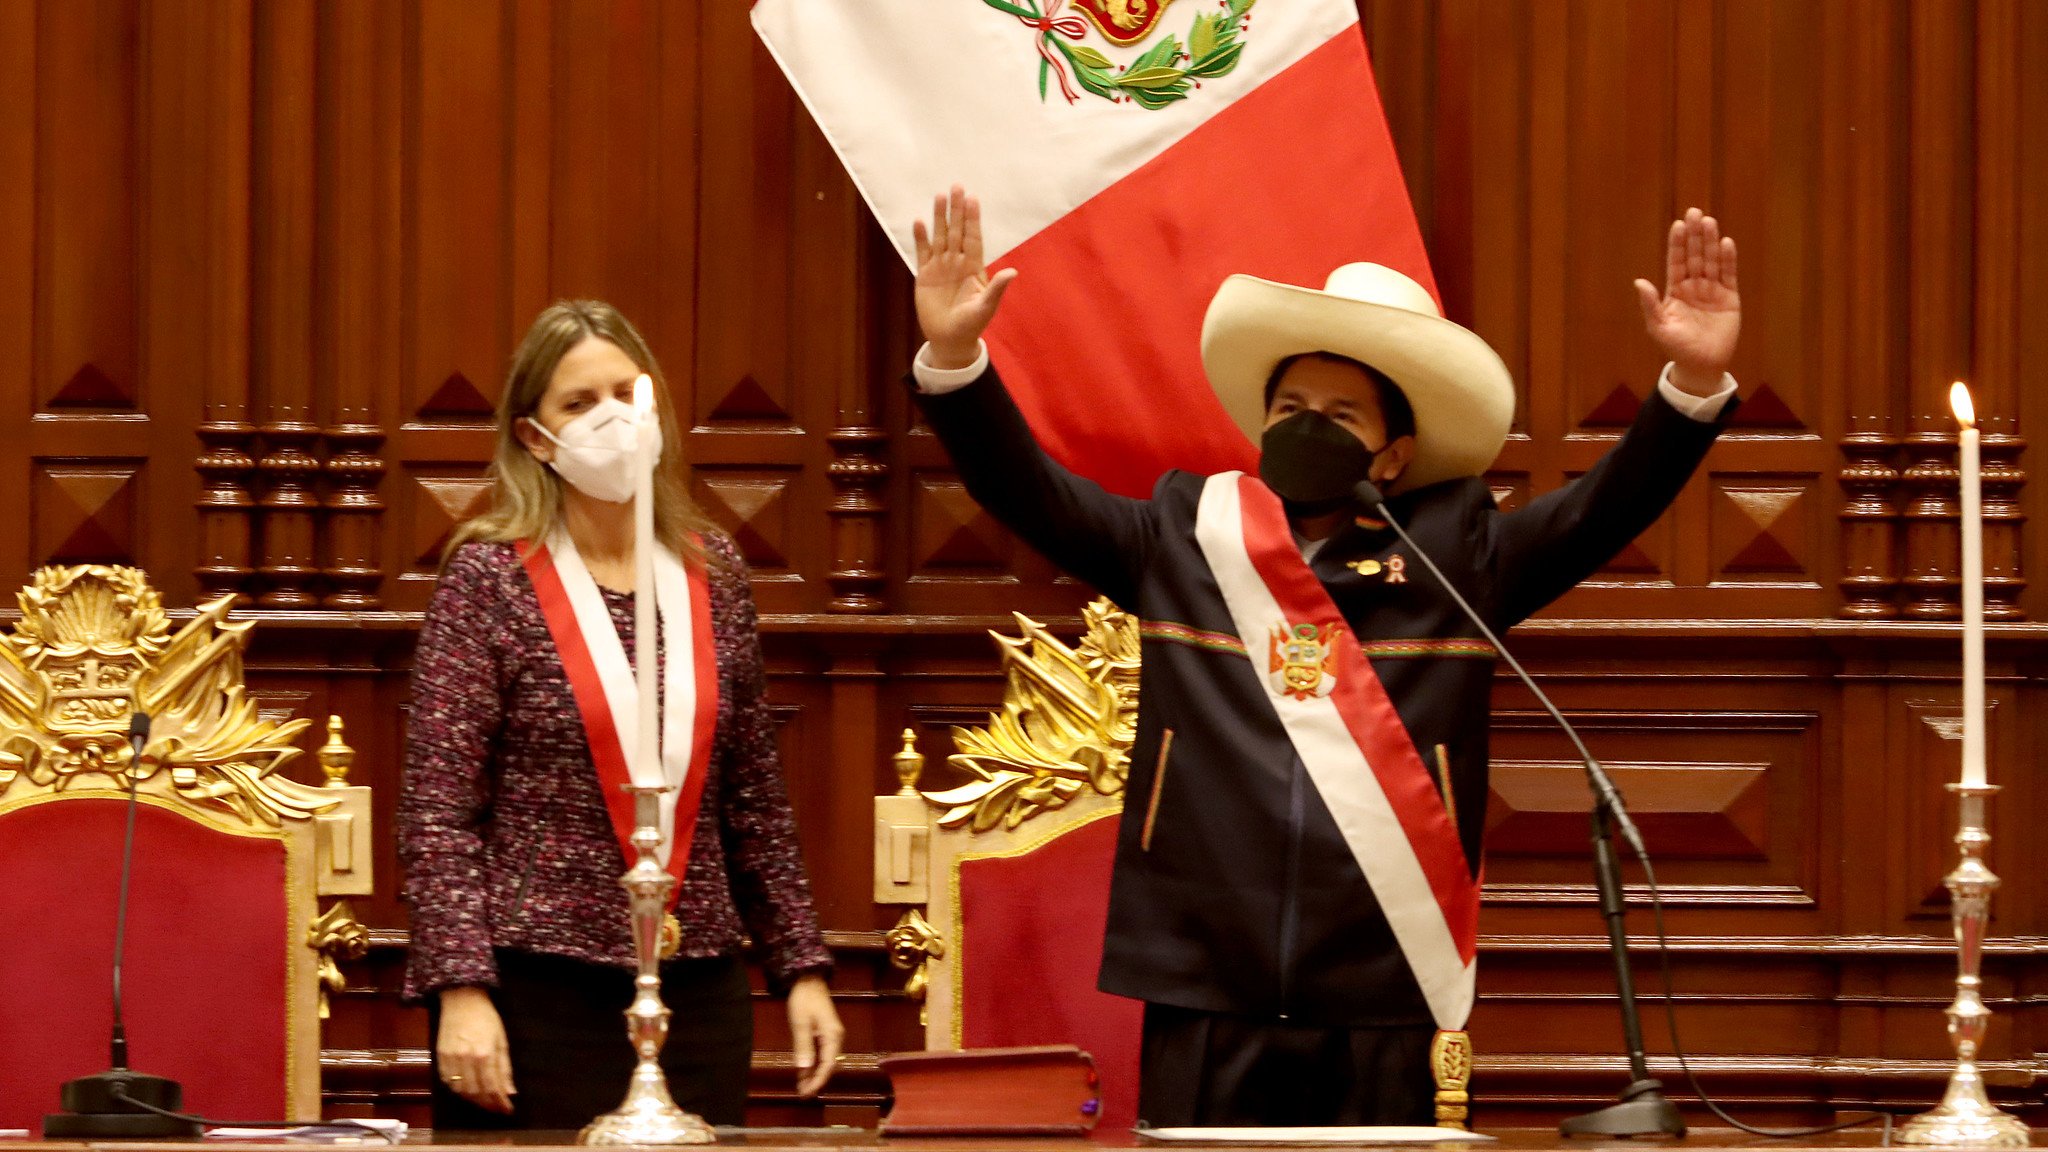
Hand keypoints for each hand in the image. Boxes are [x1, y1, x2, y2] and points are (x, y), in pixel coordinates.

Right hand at [436, 986, 515, 1114]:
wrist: (462, 1000)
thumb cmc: (486, 1018)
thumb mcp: (501, 1040)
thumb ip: (505, 1068)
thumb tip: (510, 1092)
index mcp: (485, 1054)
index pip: (493, 1087)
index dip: (501, 1102)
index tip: (508, 1110)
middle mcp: (466, 1059)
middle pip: (476, 1093)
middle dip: (488, 1104)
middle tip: (497, 1108)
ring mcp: (451, 1059)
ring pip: (461, 1091)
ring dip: (474, 1100)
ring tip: (484, 1101)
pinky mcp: (440, 1057)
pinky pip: (447, 1082)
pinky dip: (458, 1090)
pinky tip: (468, 1090)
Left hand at [786, 974, 843, 1097]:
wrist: (809, 979)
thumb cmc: (804, 1000)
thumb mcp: (801, 1023)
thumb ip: (803, 1046)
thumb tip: (804, 1069)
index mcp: (832, 1036)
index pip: (828, 1065)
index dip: (818, 1081)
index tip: (807, 1093)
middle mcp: (835, 1038)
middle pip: (828, 1065)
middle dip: (816, 1081)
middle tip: (802, 1095)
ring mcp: (831, 1036)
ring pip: (824, 1061)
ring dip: (814, 1074)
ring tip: (802, 1088)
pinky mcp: (825, 1033)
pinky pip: (821, 1054)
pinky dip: (813, 1064)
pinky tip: (804, 1072)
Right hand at [913, 185, 1017, 369]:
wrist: (949, 340)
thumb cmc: (971, 325)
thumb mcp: (986, 307)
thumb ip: (997, 289)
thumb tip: (1013, 271)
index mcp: (973, 267)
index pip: (973, 238)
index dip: (973, 219)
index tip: (973, 199)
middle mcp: (957, 262)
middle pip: (957, 231)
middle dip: (957, 210)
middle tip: (956, 186)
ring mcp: (941, 267)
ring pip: (940, 236)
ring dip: (939, 218)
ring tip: (938, 196)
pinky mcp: (925, 275)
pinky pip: (922, 252)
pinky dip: (920, 238)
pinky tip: (919, 222)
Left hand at [1634, 207, 1740, 394]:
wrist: (1701, 365)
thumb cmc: (1676, 347)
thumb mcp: (1659, 327)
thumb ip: (1650, 304)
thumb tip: (1638, 282)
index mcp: (1675, 291)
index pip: (1676, 262)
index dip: (1677, 244)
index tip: (1678, 225)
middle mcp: (1694, 286)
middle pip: (1694, 256)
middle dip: (1695, 235)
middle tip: (1695, 212)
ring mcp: (1712, 290)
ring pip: (1711, 261)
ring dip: (1710, 242)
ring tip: (1709, 222)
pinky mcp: (1729, 297)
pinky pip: (1728, 275)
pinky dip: (1728, 260)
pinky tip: (1726, 243)